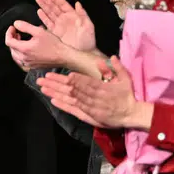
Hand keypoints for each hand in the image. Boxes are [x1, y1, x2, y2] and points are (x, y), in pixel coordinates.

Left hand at [4, 21, 77, 71]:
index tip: (12, 28)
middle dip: (12, 39)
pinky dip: (21, 53)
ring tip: (22, 39)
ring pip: (15, 55)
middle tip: (17, 32)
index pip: (9, 41)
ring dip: (16, 46)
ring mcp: (28, 64)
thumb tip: (16, 24)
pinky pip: (22, 60)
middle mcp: (24, 58)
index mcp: (24, 49)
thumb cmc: (53, 44)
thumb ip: (25, 27)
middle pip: (11, 48)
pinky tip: (27, 48)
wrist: (63, 56)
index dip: (9, 33)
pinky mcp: (32, 66)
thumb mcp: (39, 31)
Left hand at [35, 57, 152, 130]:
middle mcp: (94, 98)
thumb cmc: (127, 95)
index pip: (86, 83)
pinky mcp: (88, 116)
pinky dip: (63, 106)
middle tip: (43, 78)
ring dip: (56, 93)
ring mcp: (90, 108)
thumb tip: (110, 58)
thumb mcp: (125, 79)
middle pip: (74, 90)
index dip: (75, 79)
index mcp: (103, 88)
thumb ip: (117, 68)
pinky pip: (74, 110)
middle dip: (57, 83)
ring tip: (44, 88)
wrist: (130, 114)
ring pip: (71, 99)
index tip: (64, 75)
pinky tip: (53, 100)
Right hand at [36, 0, 96, 51]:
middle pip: (54, 7)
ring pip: (50, 13)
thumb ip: (83, 15)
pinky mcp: (55, 33)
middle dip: (47, 0)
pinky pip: (48, 23)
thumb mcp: (88, 26)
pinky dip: (43, 17)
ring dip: (44, 6)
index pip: (63, 4)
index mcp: (73, 15)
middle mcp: (64, 19)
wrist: (83, 53)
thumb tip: (78, 4)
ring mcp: (59, 25)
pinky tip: (39, 11)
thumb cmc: (88, 40)